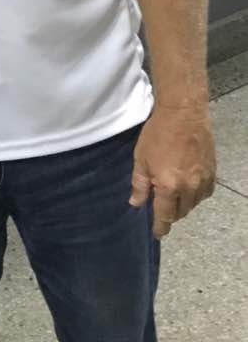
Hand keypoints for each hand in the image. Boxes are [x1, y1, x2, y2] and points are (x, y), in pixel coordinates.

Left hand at [129, 103, 215, 238]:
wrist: (183, 114)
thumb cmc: (157, 134)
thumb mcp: (141, 158)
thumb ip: (139, 184)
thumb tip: (136, 203)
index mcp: (169, 186)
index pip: (165, 215)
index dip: (160, 227)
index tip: (158, 234)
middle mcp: (189, 188)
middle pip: (181, 212)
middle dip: (170, 214)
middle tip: (161, 207)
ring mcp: (203, 181)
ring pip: (194, 204)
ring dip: (183, 204)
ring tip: (173, 195)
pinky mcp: (213, 173)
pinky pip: (205, 193)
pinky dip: (195, 195)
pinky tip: (188, 187)